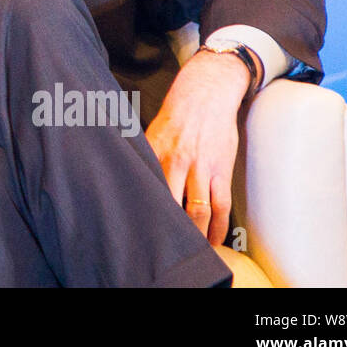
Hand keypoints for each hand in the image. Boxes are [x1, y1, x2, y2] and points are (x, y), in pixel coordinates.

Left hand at [144, 49, 250, 245]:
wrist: (205, 94)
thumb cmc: (176, 116)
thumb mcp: (151, 133)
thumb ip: (144, 157)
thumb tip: (125, 176)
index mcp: (155, 154)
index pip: (148, 190)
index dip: (143, 212)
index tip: (138, 231)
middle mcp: (177, 163)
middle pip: (170, 205)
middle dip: (168, 229)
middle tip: (163, 248)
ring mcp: (201, 168)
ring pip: (198, 211)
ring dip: (196, 235)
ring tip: (192, 251)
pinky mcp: (220, 171)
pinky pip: (221, 206)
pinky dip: (218, 227)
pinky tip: (214, 240)